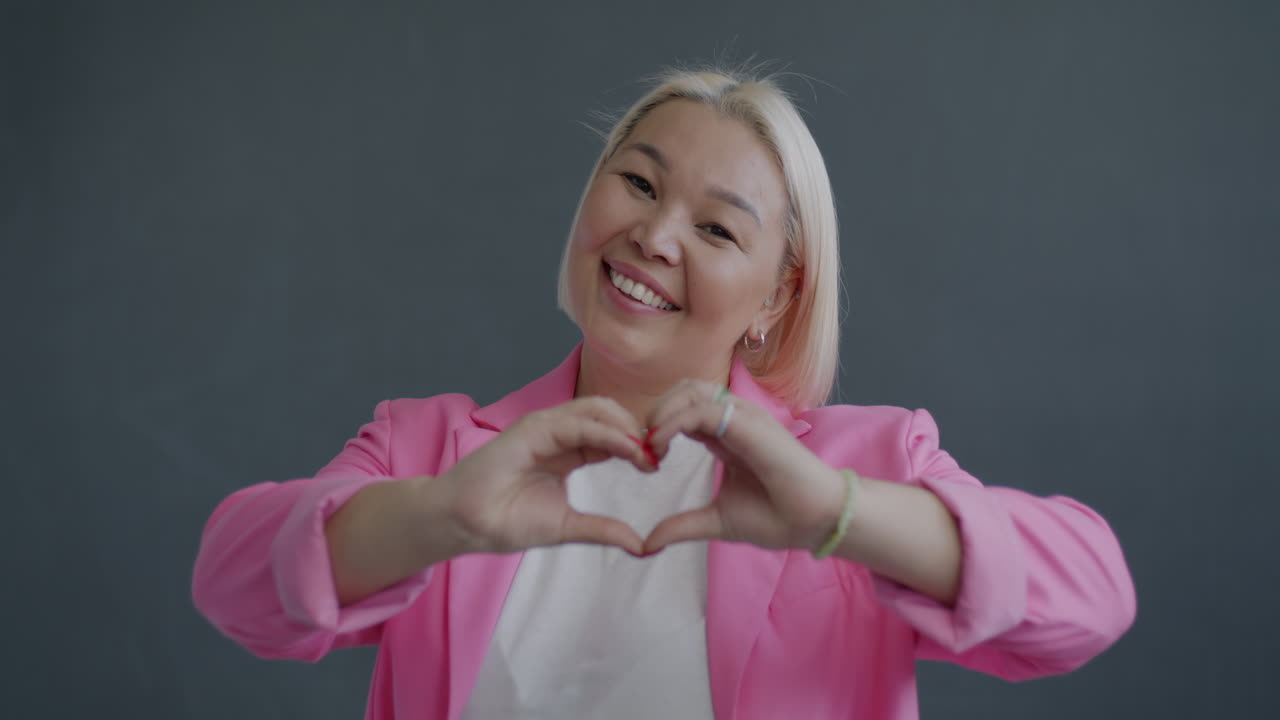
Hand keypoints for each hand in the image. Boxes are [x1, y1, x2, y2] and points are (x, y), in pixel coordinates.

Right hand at [440, 396, 654, 555]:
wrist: (467, 523)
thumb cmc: (508, 521)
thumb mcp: (568, 526)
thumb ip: (603, 529)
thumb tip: (641, 546)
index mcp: (569, 451)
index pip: (611, 436)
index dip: (636, 446)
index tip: (657, 466)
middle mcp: (559, 433)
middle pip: (609, 415)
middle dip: (636, 431)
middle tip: (658, 456)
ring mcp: (545, 427)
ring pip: (597, 410)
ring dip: (626, 428)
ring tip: (646, 454)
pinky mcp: (533, 428)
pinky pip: (579, 423)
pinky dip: (608, 433)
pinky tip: (628, 450)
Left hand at [641, 379, 845, 553]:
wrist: (816, 521)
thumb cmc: (777, 517)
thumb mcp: (716, 521)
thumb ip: (682, 526)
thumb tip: (646, 545)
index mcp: (727, 434)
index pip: (685, 408)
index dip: (660, 426)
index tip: (647, 459)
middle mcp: (734, 418)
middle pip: (684, 390)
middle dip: (656, 411)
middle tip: (643, 447)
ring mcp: (743, 416)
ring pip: (690, 390)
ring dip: (662, 412)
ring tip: (651, 444)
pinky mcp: (748, 423)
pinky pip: (700, 410)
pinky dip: (673, 423)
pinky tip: (660, 446)